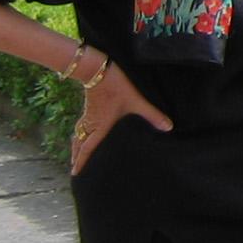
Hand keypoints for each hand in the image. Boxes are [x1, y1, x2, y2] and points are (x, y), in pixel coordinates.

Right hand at [70, 51, 172, 174]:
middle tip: (73, 167)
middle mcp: (91, 122)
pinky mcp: (89, 106)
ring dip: (76, 144)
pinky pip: (81, 124)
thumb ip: (152, 115)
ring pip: (78, 133)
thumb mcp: (136, 101)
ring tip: (76, 152)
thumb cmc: (117, 86)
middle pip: (79, 143)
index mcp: (101, 125)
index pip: (88, 147)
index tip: (75, 173)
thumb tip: (168, 127)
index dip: (81, 160)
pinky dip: (79, 133)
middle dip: (76, 155)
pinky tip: (84, 131)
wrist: (98, 69)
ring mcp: (89, 114)